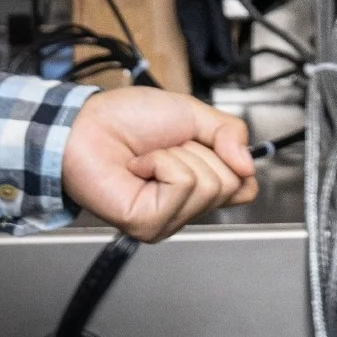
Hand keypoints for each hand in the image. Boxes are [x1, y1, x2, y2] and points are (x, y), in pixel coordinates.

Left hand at [61, 85, 259, 241]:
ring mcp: (169, 220)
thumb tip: (249, 165)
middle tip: (167, 147)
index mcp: (200, 185)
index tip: (201, 141)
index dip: (232, 158)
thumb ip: (230, 133)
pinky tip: (139, 168)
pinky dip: (161, 163)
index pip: (245, 187)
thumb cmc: (128, 119)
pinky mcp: (149, 224)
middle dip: (200, 151)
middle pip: (231, 184)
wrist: (87, 123)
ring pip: (208, 185)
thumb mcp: (193, 113)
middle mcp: (187, 207)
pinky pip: (182, 184)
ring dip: (177, 155)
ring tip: (149, 158)